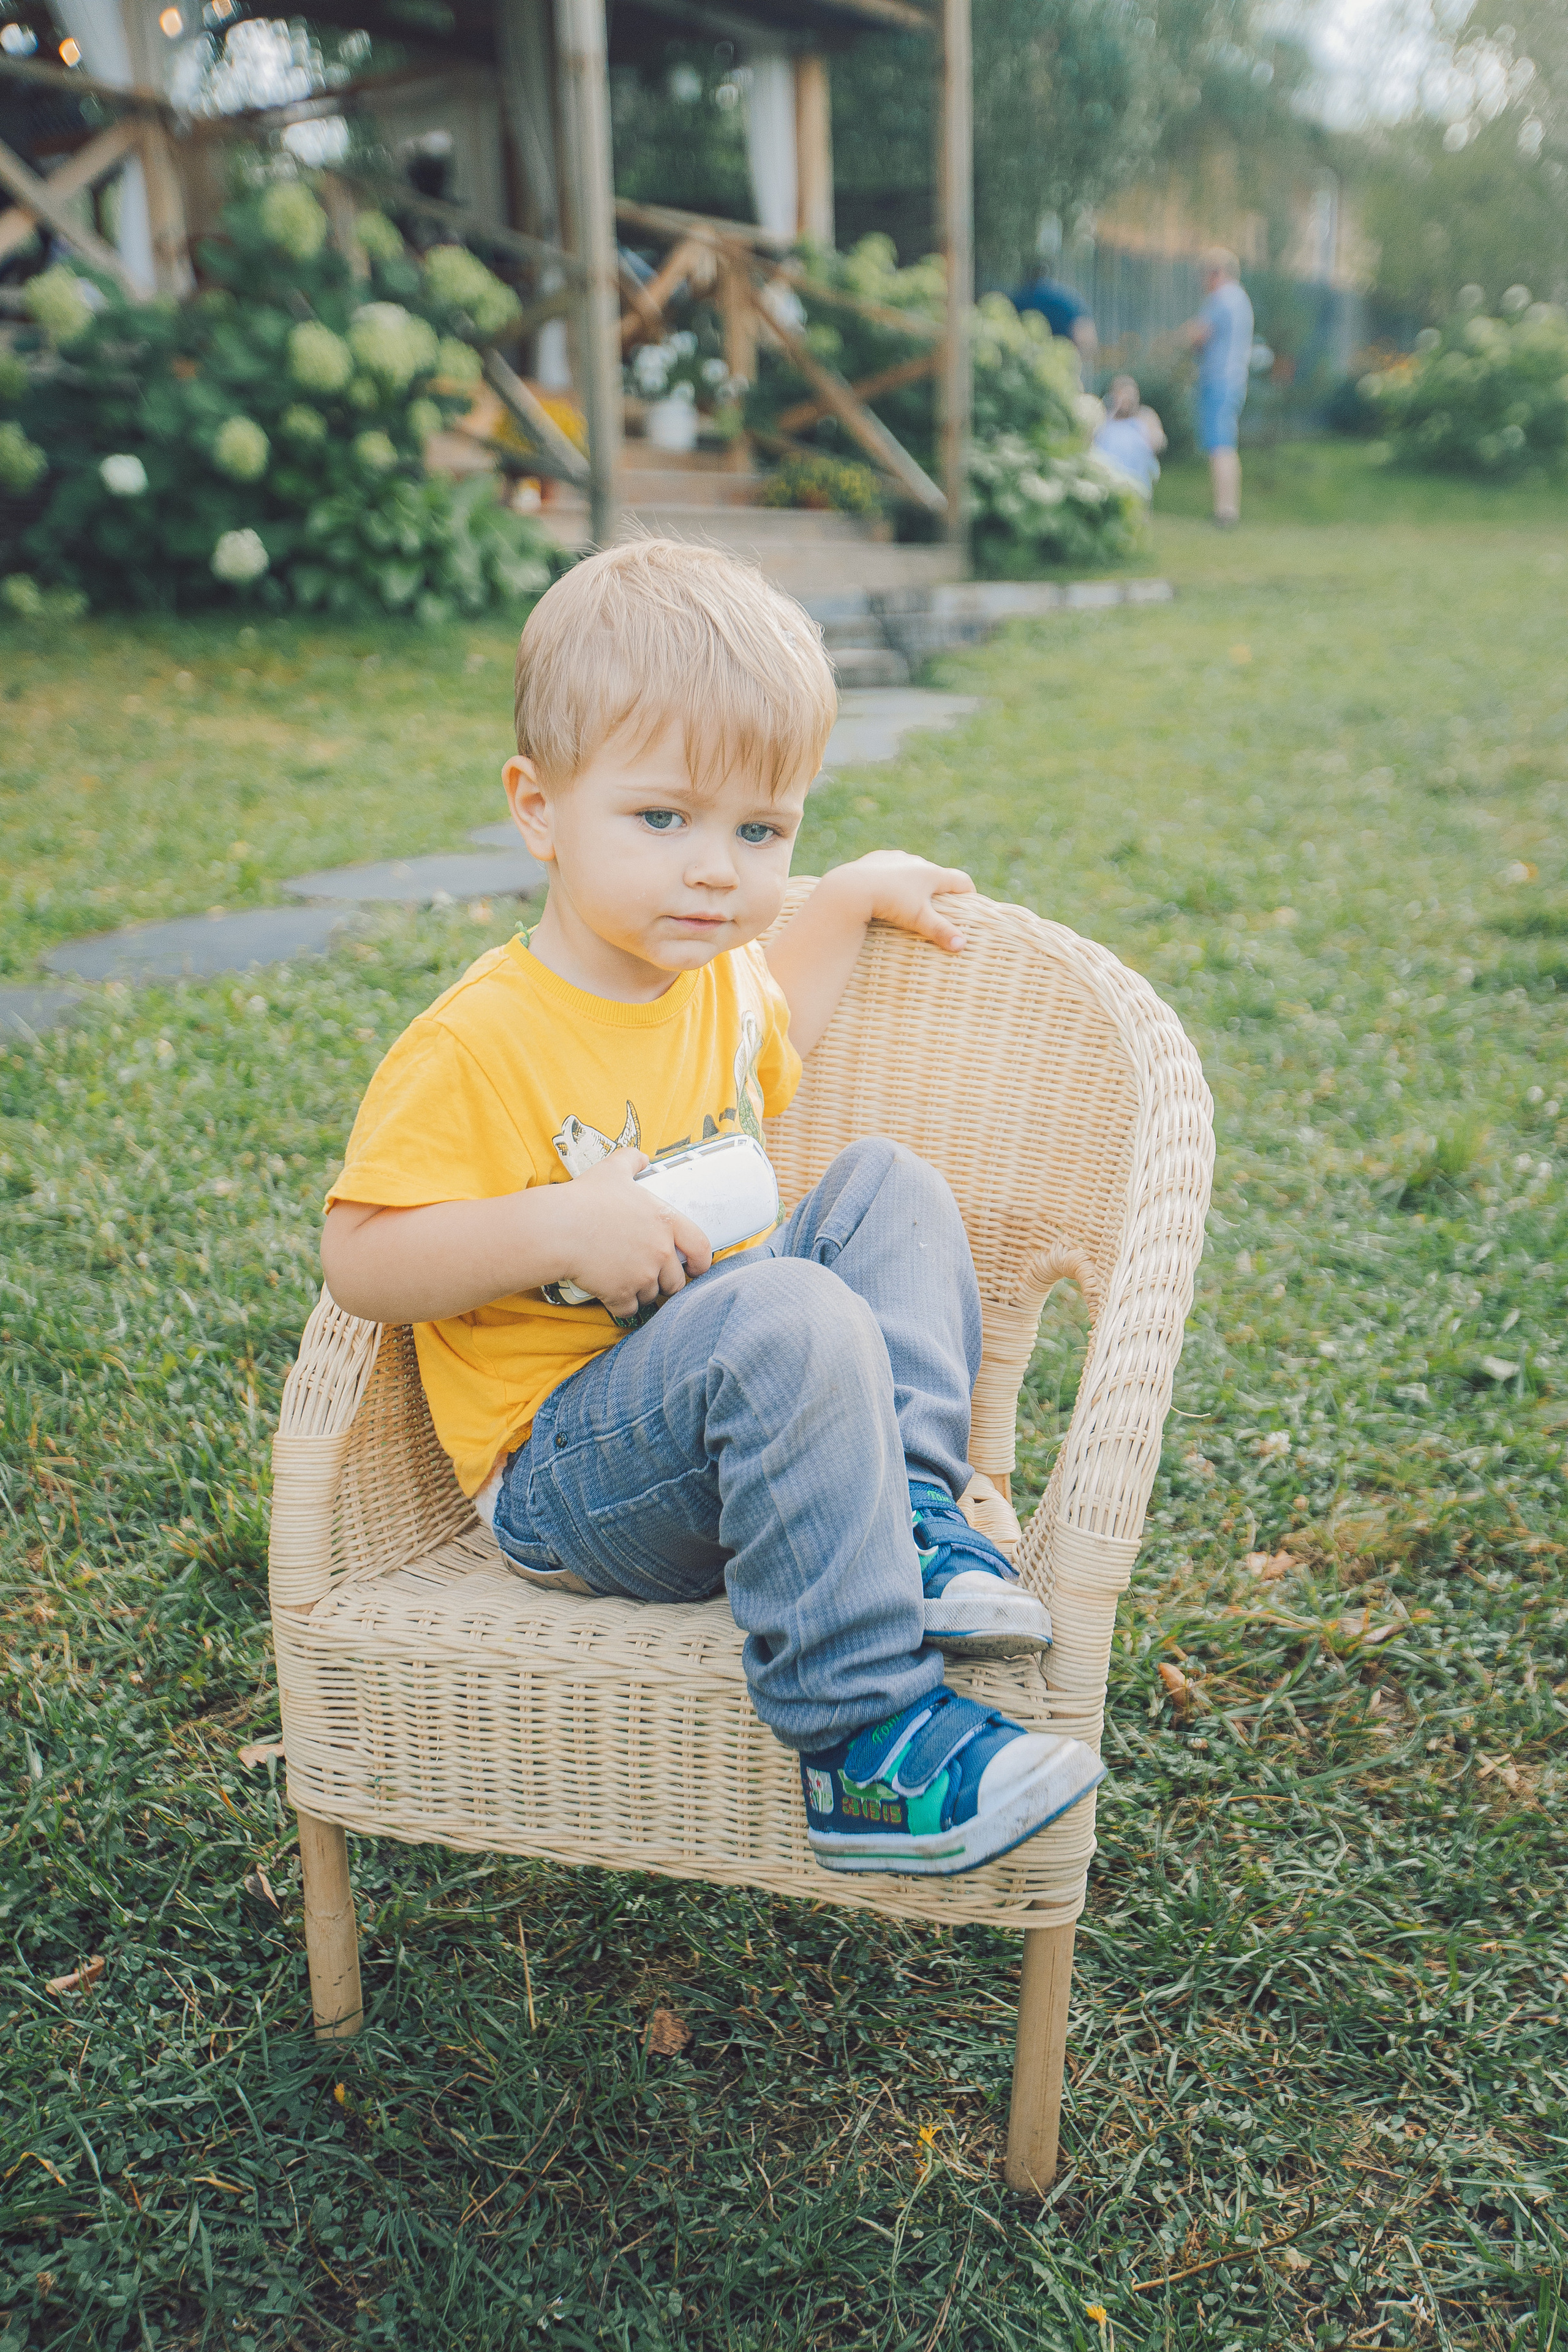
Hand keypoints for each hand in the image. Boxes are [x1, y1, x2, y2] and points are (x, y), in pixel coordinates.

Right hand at [549, 1149, 713, 1319]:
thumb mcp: (613, 1170)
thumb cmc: (585, 1198)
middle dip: (665, 1281)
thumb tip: (641, 1157)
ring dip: (641, 1291)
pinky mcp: (621, 1294)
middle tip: (648, 1274)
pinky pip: (630, 1310)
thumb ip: (632, 1161)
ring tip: (623, 1278)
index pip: (701, 1247)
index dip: (701, 1262)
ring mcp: (642, 1276)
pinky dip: (622, 1306)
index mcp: (665, 1221)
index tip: (695, 1267)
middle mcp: (660, 1251)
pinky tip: (611, 1294)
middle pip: (676, 1280)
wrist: (559, 1228)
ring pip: (652, 1295)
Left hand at [831, 849, 975, 952]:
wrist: (853, 888)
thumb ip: (940, 931)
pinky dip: (892, 878)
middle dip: (938, 889)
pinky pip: (889, 867)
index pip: (960, 880)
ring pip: (911, 869)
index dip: (968, 892)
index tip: (970, 902)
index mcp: (931, 873)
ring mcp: (895, 858)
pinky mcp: (876, 859)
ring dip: (914, 882)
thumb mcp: (918, 919)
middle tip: (939, 906)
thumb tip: (962, 946)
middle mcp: (916, 861)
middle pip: (935, 874)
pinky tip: (884, 889)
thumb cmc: (891, 903)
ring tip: (910, 899)